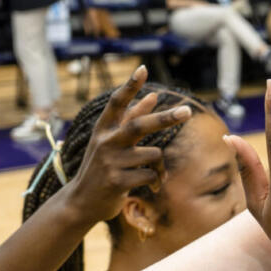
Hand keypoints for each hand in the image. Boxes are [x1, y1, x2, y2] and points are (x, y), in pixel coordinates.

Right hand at [57, 67, 192, 223]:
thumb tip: (154, 95)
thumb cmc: (103, 167)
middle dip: (165, 119)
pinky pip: (151, 176)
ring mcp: (110, 162)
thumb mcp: (112, 141)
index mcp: (104, 129)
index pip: (117, 103)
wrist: (83, 201)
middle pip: (139, 126)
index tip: (143, 69)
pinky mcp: (117, 181)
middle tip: (188, 111)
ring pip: (153, 155)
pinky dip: (156, 181)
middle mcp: (105, 142)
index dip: (130, 86)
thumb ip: (132, 118)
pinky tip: (150, 187)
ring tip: (154, 175)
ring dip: (160, 167)